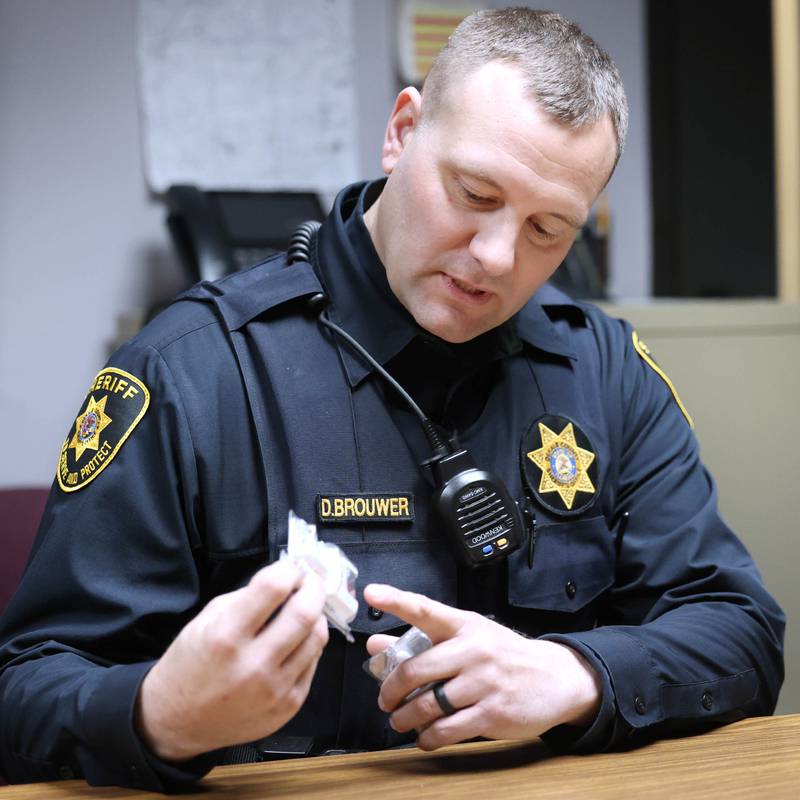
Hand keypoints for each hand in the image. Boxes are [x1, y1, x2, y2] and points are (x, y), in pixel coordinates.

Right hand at [135, 560, 328, 760]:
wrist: (177, 721)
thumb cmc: (189, 665)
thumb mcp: (205, 620)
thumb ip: (245, 598)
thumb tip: (283, 582)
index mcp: (226, 636)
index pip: (274, 588)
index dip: (288, 569)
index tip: (291, 568)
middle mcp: (253, 664)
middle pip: (305, 613)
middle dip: (313, 588)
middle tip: (310, 582)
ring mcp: (274, 689)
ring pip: (317, 638)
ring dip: (316, 615)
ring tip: (305, 610)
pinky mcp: (289, 706)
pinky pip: (314, 663)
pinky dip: (310, 644)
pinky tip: (297, 640)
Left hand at [364, 583, 600, 750]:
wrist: (555, 678)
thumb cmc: (503, 655)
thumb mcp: (467, 638)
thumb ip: (420, 641)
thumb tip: (375, 646)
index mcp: (464, 625)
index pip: (425, 609)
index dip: (396, 600)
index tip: (372, 593)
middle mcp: (473, 649)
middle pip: (416, 669)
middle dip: (391, 691)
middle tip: (385, 700)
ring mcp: (484, 681)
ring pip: (427, 704)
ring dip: (405, 718)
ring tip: (400, 721)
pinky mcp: (493, 712)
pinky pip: (447, 730)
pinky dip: (428, 737)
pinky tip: (425, 736)